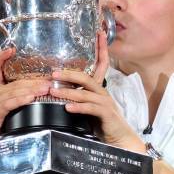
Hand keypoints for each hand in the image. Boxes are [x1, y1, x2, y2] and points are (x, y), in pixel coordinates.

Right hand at [0, 47, 50, 148]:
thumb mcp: (4, 109)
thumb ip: (16, 100)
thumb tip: (37, 95)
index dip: (1, 57)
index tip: (11, 49)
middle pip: (15, 82)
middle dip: (34, 80)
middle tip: (51, 80)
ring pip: (14, 92)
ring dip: (32, 89)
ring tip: (46, 88)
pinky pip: (9, 104)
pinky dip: (20, 100)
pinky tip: (30, 98)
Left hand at [49, 31, 142, 150]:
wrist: (120, 140)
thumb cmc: (103, 124)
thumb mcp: (89, 109)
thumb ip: (78, 99)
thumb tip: (60, 92)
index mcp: (99, 89)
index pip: (101, 64)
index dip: (101, 48)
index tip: (99, 33)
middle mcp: (102, 93)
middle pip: (86, 77)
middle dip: (69, 73)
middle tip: (53, 72)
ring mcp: (105, 103)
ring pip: (84, 93)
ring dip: (67, 91)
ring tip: (53, 90)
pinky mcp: (106, 114)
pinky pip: (90, 108)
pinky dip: (78, 107)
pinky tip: (67, 107)